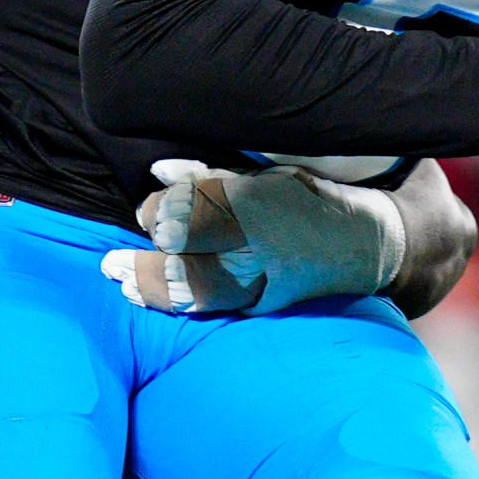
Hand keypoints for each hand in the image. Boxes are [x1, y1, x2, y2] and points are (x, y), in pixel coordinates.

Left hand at [101, 159, 405, 315]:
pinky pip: (222, 306)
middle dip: (147, 262)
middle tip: (111, 265)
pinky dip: (185, 304)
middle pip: (191, 253)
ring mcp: (270, 275)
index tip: (144, 214)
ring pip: (202, 288)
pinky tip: (156, 301)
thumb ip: (210, 174)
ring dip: (156, 289)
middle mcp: (262, 238)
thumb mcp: (264, 173)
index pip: (191, 207)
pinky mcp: (275, 300)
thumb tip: (158, 172)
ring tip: (122, 285)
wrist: (368, 241)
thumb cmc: (306, 196)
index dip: (159, 212)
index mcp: (257, 197)